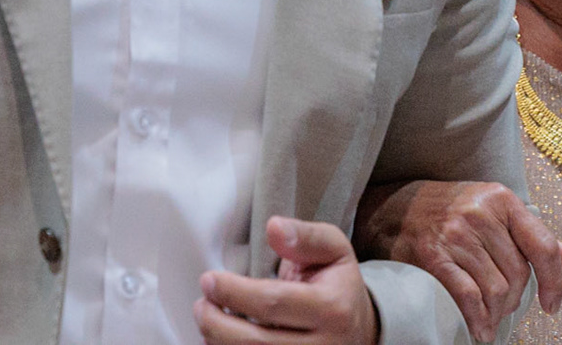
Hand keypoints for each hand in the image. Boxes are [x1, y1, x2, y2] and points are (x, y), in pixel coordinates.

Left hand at [195, 216, 379, 343]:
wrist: (360, 328)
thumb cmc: (338, 284)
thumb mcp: (334, 249)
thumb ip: (305, 236)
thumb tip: (274, 228)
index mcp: (333, 309)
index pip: (273, 303)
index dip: (234, 292)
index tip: (209, 280)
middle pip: (257, 343)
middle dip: (217, 324)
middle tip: (201, 305)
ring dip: (219, 343)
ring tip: (207, 321)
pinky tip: (221, 341)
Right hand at [356, 180, 561, 341]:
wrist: (388, 208)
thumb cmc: (446, 211)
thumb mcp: (491, 211)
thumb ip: (532, 235)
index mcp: (500, 199)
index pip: (542, 246)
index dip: (554, 282)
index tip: (552, 305)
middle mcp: (480, 213)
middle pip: (518, 274)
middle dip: (515, 301)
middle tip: (502, 309)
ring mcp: (456, 234)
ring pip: (497, 290)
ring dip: (497, 314)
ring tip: (490, 319)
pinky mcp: (434, 256)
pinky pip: (469, 297)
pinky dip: (478, 320)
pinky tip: (479, 330)